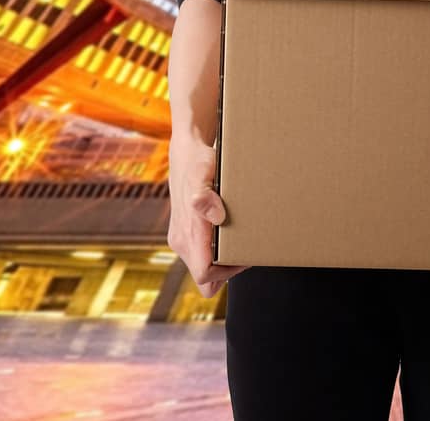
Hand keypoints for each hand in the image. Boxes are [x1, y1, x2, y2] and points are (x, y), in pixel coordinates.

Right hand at [166, 135, 250, 298]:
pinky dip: (216, 250)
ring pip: (203, 266)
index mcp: (187, 233)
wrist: (186, 153)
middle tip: (247, 248)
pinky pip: (202, 254)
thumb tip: (216, 217)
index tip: (244, 256)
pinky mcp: (185, 233)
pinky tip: (231, 232)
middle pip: (206, 276)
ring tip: (242, 239)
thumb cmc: (197, 163)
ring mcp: (182, 238)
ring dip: (223, 259)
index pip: (204, 274)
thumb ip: (204, 197)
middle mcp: (182, 241)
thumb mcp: (203, 174)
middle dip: (227, 269)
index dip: (226, 274)